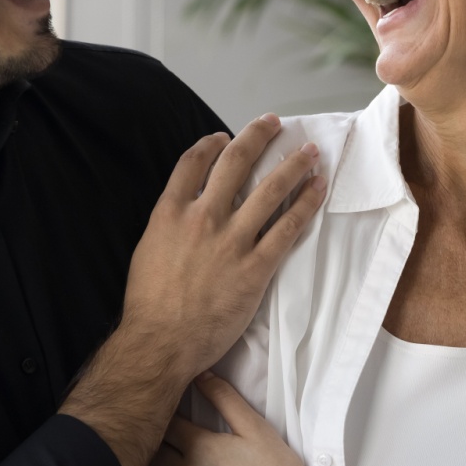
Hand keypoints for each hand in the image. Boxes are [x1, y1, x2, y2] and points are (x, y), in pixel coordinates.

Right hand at [61, 115, 325, 465]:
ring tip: (309, 152)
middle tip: (274, 123)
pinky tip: (318, 189)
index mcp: (170, 213)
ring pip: (269, 190)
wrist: (161, 342)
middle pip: (234, 164)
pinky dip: (306, 204)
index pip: (192, 163)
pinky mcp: (255, 266)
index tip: (225, 137)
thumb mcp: (147, 251)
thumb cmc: (149, 304)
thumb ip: (168, 224)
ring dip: (293, 165)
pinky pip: (287, 227)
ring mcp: (231, 241)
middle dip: (257, 137)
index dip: (211, 144)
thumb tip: (185, 210)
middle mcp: (202, 218)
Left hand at [143, 373, 326, 465]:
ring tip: (160, 463)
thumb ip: (224, 397)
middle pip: (153, 448)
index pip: (165, 422)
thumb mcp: (254, 426)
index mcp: (197, 444)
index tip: (167, 413)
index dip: (165, 416)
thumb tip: (199, 374)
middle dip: (154, 439)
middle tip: (161, 436)